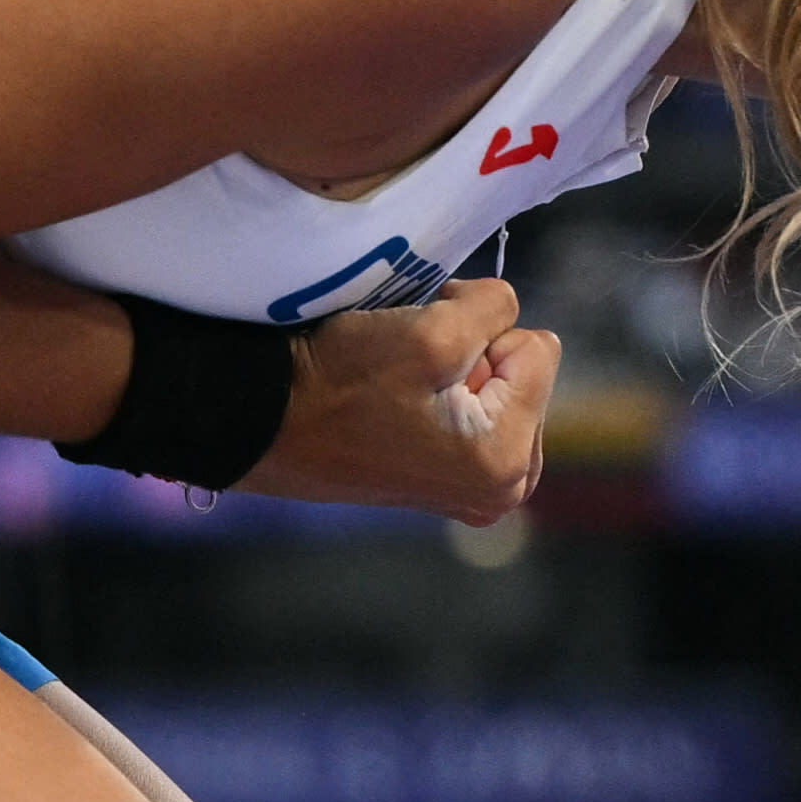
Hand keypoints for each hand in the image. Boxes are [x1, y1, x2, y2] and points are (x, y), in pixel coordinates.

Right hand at [237, 278, 556, 522]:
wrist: (262, 422)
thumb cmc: (340, 382)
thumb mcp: (431, 331)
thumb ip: (497, 308)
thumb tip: (506, 314)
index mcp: (509, 461)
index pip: (538, 347)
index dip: (481, 332)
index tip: (424, 348)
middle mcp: (503, 490)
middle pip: (524, 373)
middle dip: (477, 355)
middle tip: (412, 367)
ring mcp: (474, 493)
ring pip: (497, 388)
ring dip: (457, 371)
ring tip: (399, 384)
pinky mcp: (446, 484)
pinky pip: (472, 415)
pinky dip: (442, 396)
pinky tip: (396, 402)